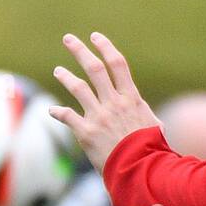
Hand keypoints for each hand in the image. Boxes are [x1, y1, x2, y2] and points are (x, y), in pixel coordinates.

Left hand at [51, 33, 161, 169]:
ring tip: (58, 70)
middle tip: (68, 39)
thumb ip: (144, 113)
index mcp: (131, 98)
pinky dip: (57, 112)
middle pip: (94, 69)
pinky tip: (51, 110)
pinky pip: (67, 116)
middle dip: (80, 51)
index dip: (106, 47)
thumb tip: (143, 111)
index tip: (96, 37)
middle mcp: (114, 103)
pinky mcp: (86, 132)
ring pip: (78, 88)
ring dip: (65, 76)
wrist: (140, 169)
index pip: (117, 64)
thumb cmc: (152, 149)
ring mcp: (99, 116)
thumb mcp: (154, 125)